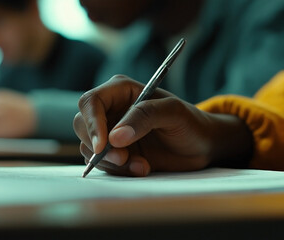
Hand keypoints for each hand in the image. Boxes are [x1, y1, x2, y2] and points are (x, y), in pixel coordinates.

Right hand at [73, 75, 252, 176]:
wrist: (201, 146)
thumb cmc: (191, 122)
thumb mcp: (173, 113)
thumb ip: (145, 116)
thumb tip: (115, 136)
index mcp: (121, 90)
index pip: (91, 101)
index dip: (91, 123)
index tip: (102, 145)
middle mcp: (111, 110)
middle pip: (82, 125)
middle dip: (99, 147)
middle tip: (123, 158)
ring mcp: (111, 132)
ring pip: (90, 149)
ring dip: (114, 162)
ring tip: (143, 165)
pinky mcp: (116, 153)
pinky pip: (103, 164)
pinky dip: (120, 170)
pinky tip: (143, 168)